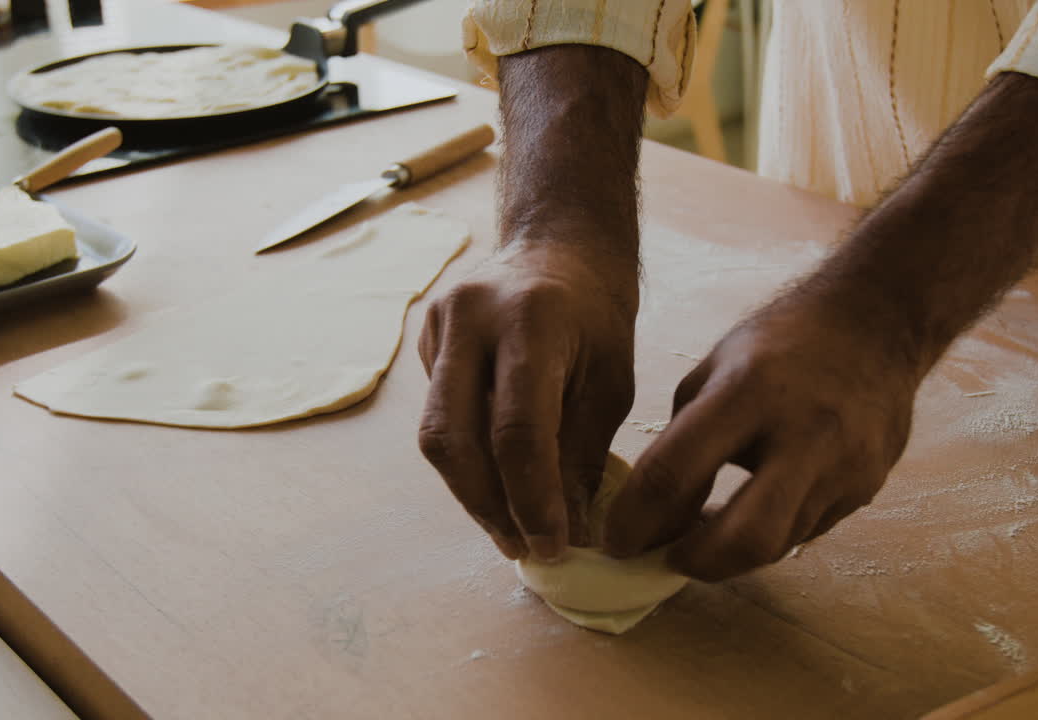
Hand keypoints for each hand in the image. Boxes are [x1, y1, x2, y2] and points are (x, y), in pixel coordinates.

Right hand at [418, 245, 636, 560]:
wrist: (560, 246)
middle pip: (455, 437)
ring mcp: (439, 324)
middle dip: (487, 506)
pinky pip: (438, 415)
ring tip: (509, 530)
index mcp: (531, 320)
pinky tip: (497, 483)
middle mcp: (471, 316)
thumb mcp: (612, 382)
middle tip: (522, 548)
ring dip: (471, 493)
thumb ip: (581, 453)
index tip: (552, 545)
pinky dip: (467, 460)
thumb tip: (564, 530)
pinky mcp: (426, 339)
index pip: (517, 430)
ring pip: (436, 435)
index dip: (531, 499)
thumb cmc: (597, 317)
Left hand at [602, 294, 918, 580]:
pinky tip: (749, 514)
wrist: (879, 323)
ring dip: (731, 552)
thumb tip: (651, 511)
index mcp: (748, 391)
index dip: (635, 520)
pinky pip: (807, 530)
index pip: (675, 472)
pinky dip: (770, 532)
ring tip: (701, 538)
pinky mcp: (867, 486)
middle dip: (697, 563)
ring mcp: (843, 466)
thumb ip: (682, 438)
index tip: (615, 542)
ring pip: (778, 543)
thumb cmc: (782, 342)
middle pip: (747, 537)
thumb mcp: (716, 370)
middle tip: (666, 560)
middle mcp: (803, 433)